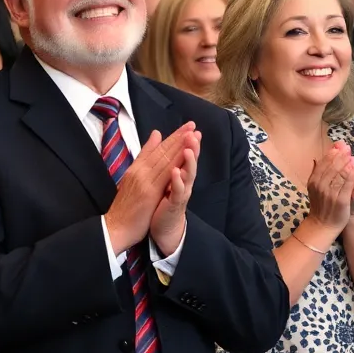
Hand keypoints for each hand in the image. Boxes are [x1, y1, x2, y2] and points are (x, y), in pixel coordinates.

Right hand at [104, 122, 196, 253]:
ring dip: (179, 146)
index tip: (185, 127)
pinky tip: (183, 155)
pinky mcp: (149, 192)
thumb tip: (154, 137)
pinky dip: (174, 163)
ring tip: (191, 134)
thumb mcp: (131, 179)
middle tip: (192, 124)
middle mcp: (140, 171)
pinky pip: (164, 176)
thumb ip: (143, 159)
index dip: (172, 137)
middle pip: (162, 151)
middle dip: (178, 137)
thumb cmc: (125, 206)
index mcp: (136, 169)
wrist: (114, 227)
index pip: (157, 149)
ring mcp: (144, 181)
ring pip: (165, 160)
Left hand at [149, 130, 201, 256]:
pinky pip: (178, 193)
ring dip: (188, 162)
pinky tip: (176, 172)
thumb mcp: (161, 176)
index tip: (191, 126)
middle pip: (189, 161)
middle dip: (192, 147)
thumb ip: (163, 157)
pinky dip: (177, 182)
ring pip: (188, 176)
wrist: (163, 227)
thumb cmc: (162, 201)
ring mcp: (181, 193)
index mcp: (179, 173)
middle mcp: (184, 181)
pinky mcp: (175, 205)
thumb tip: (159, 135)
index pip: (184, 153)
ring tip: (188, 149)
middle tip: (194, 133)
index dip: (187, 140)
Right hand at [301, 142, 353, 237]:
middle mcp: (320, 186)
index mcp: (313, 181)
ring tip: (352, 156)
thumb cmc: (321, 204)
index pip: (323, 163)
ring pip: (339, 174)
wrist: (322, 225)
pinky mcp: (340, 200)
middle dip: (340, 156)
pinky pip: (346, 185)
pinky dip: (350, 175)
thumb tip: (320, 156)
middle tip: (348, 148)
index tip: (340, 146)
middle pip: (331, 167)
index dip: (332, 153)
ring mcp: (329, 193)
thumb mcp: (315, 186)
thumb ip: (319, 171)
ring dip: (346, 163)